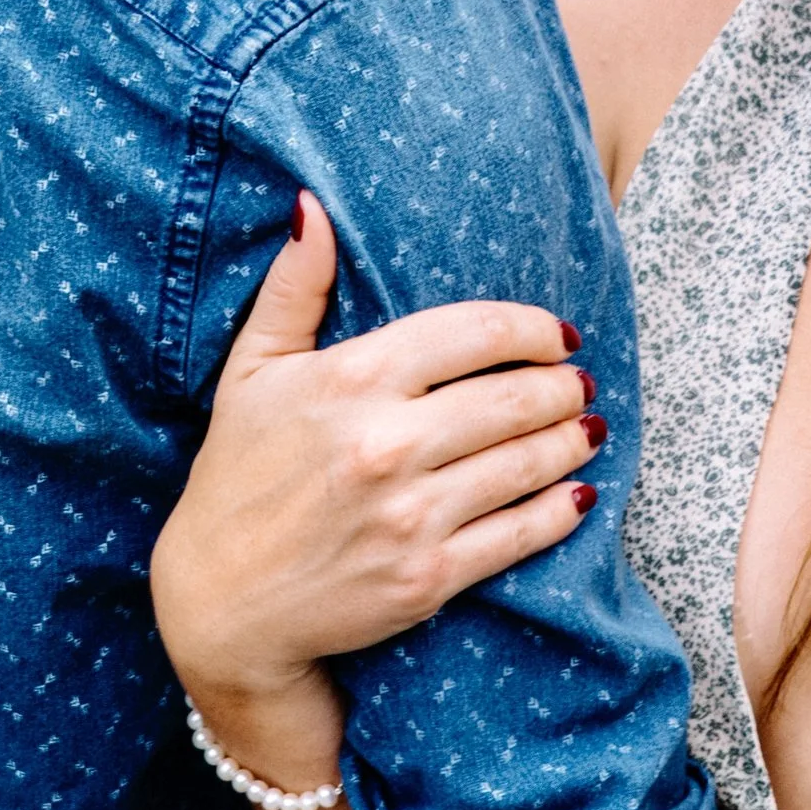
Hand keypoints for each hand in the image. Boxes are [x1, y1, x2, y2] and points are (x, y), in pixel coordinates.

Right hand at [150, 193, 602, 707]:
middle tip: (579, 382)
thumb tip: (311, 206)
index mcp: (351, 380)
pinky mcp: (427, 577)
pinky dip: (561, 510)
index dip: (532, 328)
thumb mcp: (250, 372)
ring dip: (573, 440)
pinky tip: (579, 493)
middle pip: (514, 397)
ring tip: (589, 426)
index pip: (474, 332)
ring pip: (527, 462)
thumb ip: (291, 286)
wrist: (221, 603)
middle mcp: (385, 443)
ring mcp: (410, 514)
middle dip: (562, 385)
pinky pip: (520, 534)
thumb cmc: (236, 476)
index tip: (556, 334)